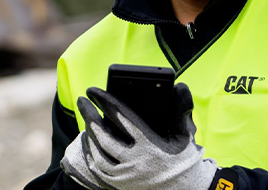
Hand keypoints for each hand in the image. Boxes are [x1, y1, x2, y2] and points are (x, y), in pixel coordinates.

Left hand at [69, 82, 217, 189]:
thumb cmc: (184, 159)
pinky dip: (90, 154)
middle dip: (89, 116)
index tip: (93, 90)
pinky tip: (88, 141)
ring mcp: (126, 177)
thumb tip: (180, 86)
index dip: (105, 102)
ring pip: (97, 154)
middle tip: (81, 101)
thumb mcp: (185, 136)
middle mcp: (135, 163)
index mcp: (150, 147)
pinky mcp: (120, 186)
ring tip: (86, 119)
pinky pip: (98, 170)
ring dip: (88, 134)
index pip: (122, 119)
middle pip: (104, 136)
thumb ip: (181, 110)